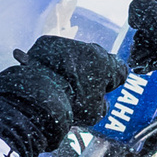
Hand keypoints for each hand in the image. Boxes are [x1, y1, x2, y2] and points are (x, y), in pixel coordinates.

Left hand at [14, 35, 129, 112]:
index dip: (112, 81)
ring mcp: (66, 43)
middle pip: (96, 59)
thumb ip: (103, 105)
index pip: (119, 70)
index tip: (103, 90)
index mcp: (105, 64)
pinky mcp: (46, 42)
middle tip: (81, 88)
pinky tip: (46, 76)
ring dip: (70, 65)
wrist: (36, 97)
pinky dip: (51, 61)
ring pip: (74, 54)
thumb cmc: (71, 106)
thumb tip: (101, 101)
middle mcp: (88, 48)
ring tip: (60, 83)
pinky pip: (53, 51)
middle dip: (91, 71)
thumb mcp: (95, 114)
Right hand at [125, 0, 156, 156]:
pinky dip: (148, 62)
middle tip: (136, 49)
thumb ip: (155, 17)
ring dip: (142, 51)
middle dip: (143, 38)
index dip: (149, 11)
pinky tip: (142, 70)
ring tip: (137, 63)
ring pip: (156, 44)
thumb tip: (134, 6)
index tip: (134, 20)